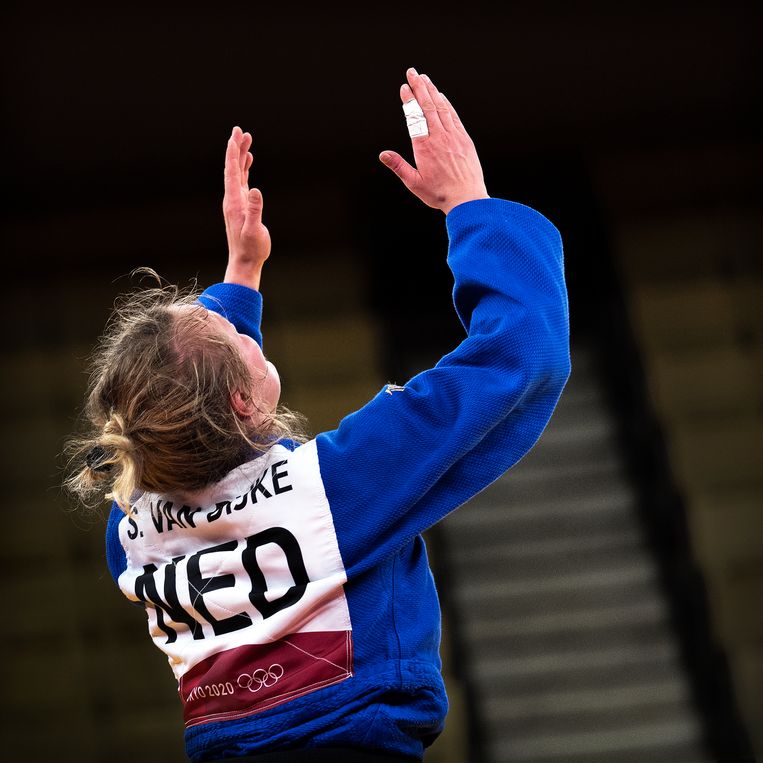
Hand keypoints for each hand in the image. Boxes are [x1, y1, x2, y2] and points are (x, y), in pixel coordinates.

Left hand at [223, 126, 270, 290]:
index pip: (232, 172)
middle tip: (240, 130)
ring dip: (241, 157)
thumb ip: (255, 211)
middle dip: (236, 149)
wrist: (245, 262)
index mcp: (234, 202)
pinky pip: (241, 182)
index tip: (235, 136)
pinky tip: (248, 162)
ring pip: (237, 174)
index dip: (233, 153)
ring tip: (246, 140)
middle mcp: (232, 200)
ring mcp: (236, 203)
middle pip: (233, 169)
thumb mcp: (254, 231)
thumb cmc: (252, 249)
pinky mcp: (242, 207)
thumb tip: (256, 190)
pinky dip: (244, 169)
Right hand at [379, 69, 488, 213]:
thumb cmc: (439, 194)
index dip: (409, 100)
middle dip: (419, 87)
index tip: (404, 87)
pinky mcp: (464, 139)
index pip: (414, 117)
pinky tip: (441, 96)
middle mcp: (439, 137)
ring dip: (432, 91)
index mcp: (424, 147)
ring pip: (441, 108)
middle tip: (412, 72)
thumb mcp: (414, 183)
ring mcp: (453, 136)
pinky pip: (453, 116)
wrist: (467, 198)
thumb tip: (383, 154)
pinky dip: (446, 104)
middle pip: (427, 106)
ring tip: (424, 78)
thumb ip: (398, 166)